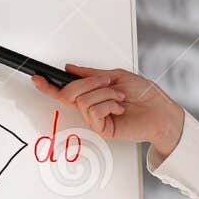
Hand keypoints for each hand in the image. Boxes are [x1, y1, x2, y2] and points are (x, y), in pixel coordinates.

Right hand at [29, 63, 183, 150]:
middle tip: (107, 82)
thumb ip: (91, 74)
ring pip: (83, 101)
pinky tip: (119, 107)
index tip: (37, 77)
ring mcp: (96, 119)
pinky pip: (93, 111)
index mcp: (93, 94)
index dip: (49, 85)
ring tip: (119, 97)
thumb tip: (71, 68)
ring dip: (104, 93)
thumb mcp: (116, 76)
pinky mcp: (103, 129)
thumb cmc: (145, 94)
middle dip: (88, 83)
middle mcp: (91, 107)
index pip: (65, 90)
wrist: (161, 110)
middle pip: (69, 94)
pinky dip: (108, 104)